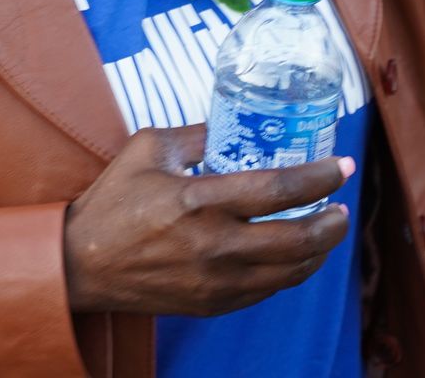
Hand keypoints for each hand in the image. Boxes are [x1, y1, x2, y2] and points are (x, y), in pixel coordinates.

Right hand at [62, 124, 353, 315]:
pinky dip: (291, 271)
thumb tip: (238, 123)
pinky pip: (269, 289)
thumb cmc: (113, 201)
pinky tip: (293, 254)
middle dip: (333, 222)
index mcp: (197, 199)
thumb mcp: (148, 148)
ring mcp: (216, 280)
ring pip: (291, 271)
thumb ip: (198, 135)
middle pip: (297, 239)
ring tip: (327, 230)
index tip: (340, 165)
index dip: (318, 177)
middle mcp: (212, 244)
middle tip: (342, 206)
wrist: (82, 264)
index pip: (276, 189)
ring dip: (319, 250)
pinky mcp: (213, 303)